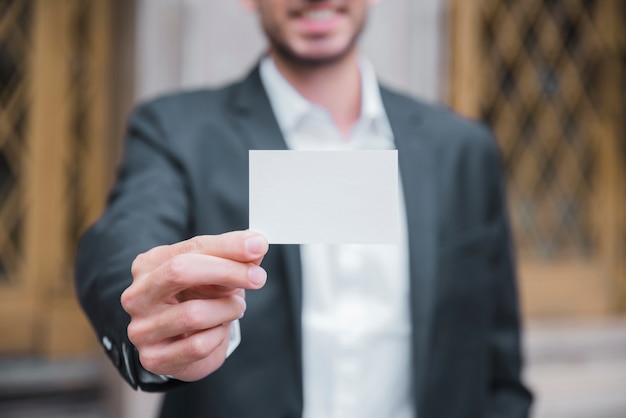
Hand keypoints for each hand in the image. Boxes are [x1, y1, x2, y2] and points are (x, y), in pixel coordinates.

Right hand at [120, 230, 268, 381]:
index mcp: (149, 264)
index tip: (258, 246)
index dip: (228, 246)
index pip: (192, 247)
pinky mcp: (153, 358)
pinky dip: (218, 337)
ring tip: (235, 308)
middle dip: (227, 272)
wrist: (185, 344)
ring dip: (227, 310)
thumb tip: (256, 245)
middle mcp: (138, 294)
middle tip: (258, 277)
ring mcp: (141, 328)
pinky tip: (217, 332)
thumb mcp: (215, 274)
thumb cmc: (199, 301)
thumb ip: (234, 258)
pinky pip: (198, 345)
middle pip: (180, 272)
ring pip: (194, 314)